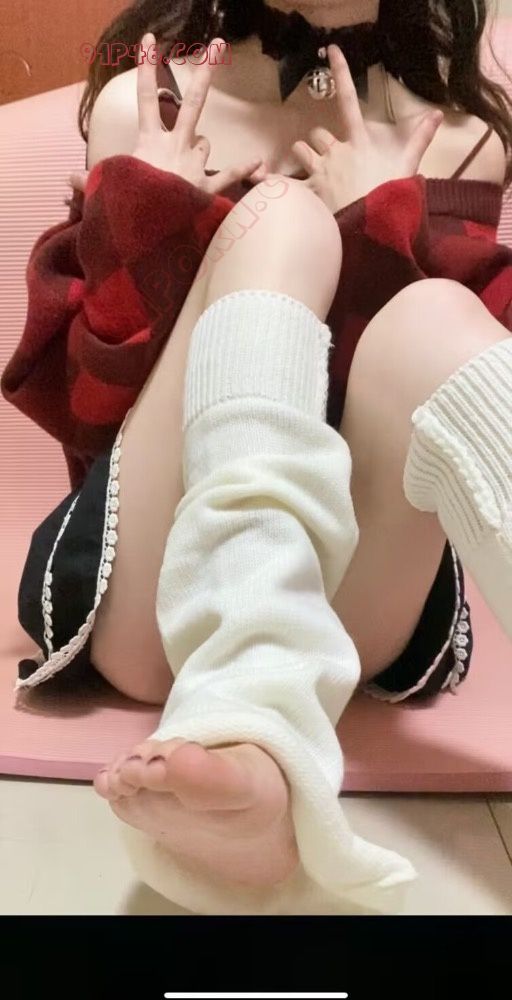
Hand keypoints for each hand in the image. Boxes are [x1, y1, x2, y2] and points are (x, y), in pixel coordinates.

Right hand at [68, 33, 267, 195]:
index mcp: (149, 142)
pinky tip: (258, 164)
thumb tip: (68, 182)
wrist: (152, 233)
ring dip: (198, 146)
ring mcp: (194, 164)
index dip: (146, 66)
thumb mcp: (104, 191)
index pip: (146, 97)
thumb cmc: (127, 209)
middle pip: (192, 103)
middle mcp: (176, 146)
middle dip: (205, 74)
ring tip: (187, 162)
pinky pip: (229, 174)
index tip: (149, 39)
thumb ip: (89, 183)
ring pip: (204, 142)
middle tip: (217, 46)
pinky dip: (244, 169)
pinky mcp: (208, 187)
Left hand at [291, 44, 443, 212]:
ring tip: (313, 171)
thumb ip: (419, 140)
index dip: (342, 73)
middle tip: (329, 160)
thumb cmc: (391, 199)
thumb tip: (436, 115)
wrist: (372, 229)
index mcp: (360, 143)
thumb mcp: (408, 168)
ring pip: (301, 150)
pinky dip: (282, 184)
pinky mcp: (310, 193)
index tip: (332, 50)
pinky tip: (281, 188)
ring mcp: (320, 172)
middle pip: (318, 134)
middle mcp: (336, 152)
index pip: (350, 101)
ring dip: (304, 157)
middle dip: (321, 144)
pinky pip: (289, 182)